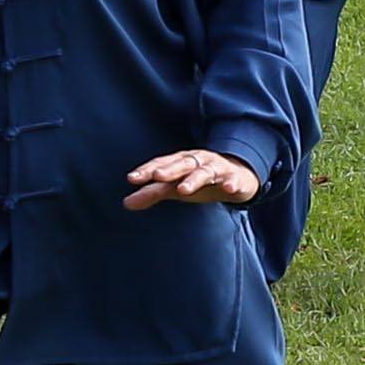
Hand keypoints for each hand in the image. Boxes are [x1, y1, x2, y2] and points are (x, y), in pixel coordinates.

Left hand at [122, 148, 262, 209]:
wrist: (237, 177)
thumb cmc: (200, 181)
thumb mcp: (175, 187)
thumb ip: (153, 193)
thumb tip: (126, 203)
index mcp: (181, 161)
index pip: (162, 164)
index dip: (147, 170)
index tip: (132, 179)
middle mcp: (198, 161)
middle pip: (182, 164)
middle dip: (169, 169)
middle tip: (157, 176)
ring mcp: (217, 168)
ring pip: (205, 172)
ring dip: (195, 179)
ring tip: (184, 189)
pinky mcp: (234, 178)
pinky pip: (233, 180)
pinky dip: (230, 183)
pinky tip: (228, 188)